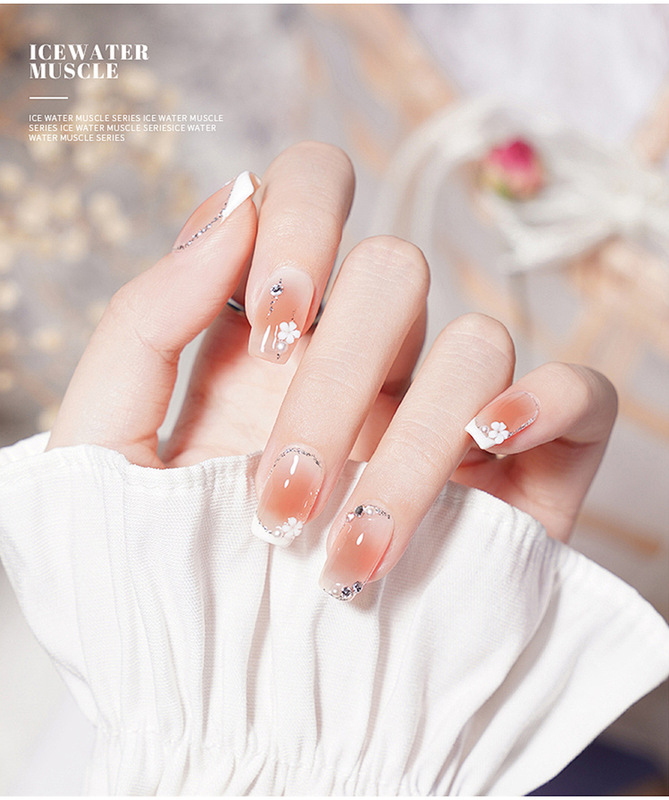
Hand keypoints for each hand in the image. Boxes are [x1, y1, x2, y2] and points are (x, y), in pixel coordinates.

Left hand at [47, 141, 616, 600]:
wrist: (234, 708)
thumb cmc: (159, 580)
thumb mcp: (102, 450)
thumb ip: (141, 322)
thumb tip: (229, 209)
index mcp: (272, 336)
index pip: (312, 190)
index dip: (299, 225)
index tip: (270, 325)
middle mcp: (363, 360)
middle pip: (393, 268)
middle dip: (336, 377)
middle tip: (282, 493)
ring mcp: (442, 410)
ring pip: (472, 340)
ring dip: (406, 449)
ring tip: (347, 557)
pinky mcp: (519, 473)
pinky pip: (577, 392)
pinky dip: (544, 402)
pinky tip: (484, 449)